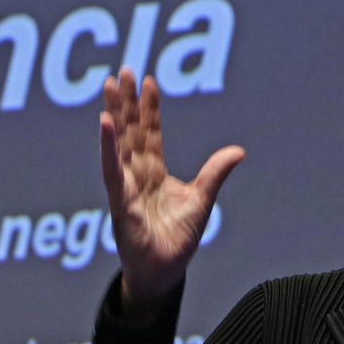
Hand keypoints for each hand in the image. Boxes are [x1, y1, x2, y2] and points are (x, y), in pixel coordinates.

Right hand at [100, 67, 244, 318]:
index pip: (150, 134)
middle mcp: (135, 176)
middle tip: (122, 71)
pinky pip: (112, 170)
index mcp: (153, 174)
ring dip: (113, 114)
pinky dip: (108, 147)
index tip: (147, 80)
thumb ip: (215, 173)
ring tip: (109, 86)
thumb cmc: (176, 240)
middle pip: (130, 132)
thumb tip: (238, 151)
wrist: (164, 273)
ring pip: (117, 144)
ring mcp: (125, 187)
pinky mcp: (120, 202)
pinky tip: (104, 123)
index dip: (149, 108)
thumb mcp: (203, 200)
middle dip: (126, 102)